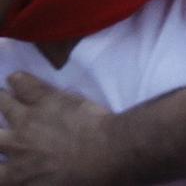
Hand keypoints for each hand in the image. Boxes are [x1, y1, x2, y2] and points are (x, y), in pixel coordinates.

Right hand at [0, 72, 120, 185]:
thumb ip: (36, 184)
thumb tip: (32, 182)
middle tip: (1, 131)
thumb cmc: (87, 180)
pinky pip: (29, 87)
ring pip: (3, 104)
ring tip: (0, 94)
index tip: (2, 162)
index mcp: (16, 176)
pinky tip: (15, 76)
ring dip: (1, 99)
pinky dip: (20, 80)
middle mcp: (15, 146)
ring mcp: (29, 119)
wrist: (108, 152)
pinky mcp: (48, 99)